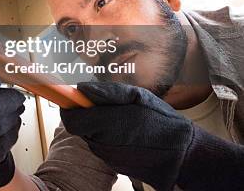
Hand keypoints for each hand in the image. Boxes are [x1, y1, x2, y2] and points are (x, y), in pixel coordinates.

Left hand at [60, 82, 193, 190]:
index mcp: (107, 124)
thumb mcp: (138, 97)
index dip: (69, 107)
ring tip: (122, 120)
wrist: (183, 156)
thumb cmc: (162, 122)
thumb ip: (107, 92)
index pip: (70, 118)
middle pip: (79, 126)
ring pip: (90, 136)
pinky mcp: (113, 164)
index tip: (71, 98)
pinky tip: (127, 134)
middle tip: (106, 107)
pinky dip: (109, 138)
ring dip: (99, 127)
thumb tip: (81, 89)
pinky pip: (102, 146)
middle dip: (87, 115)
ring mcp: (106, 156)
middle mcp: (102, 143)